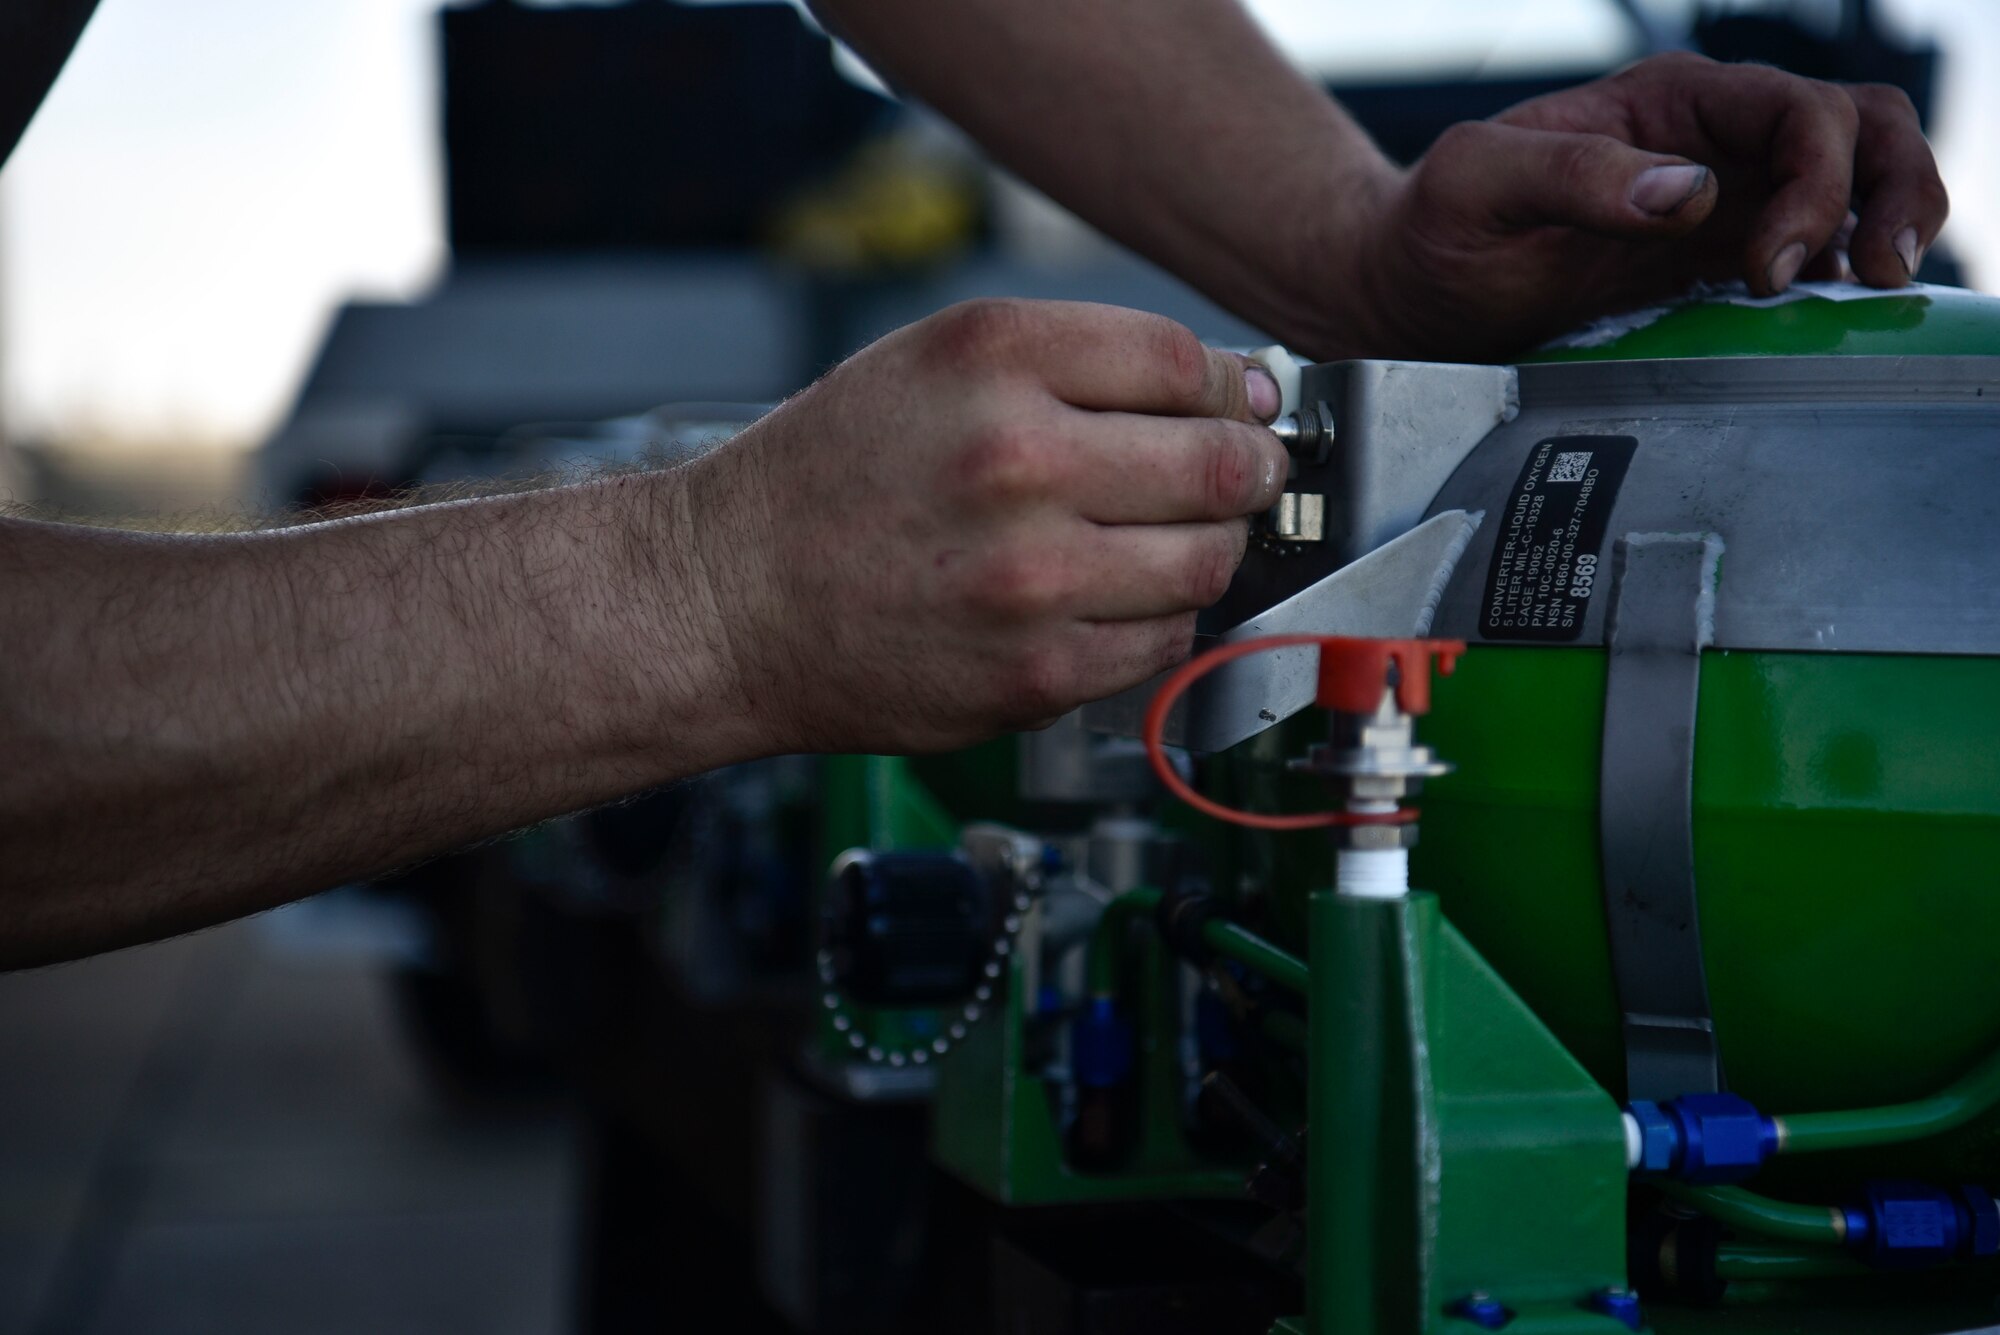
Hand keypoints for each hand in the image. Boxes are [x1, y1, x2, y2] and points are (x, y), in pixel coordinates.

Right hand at [678, 299, 1288, 752]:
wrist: (727, 602)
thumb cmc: (829, 479)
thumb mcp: (930, 363)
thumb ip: (1076, 362)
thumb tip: (1234, 390)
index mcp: (993, 359)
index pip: (1183, 360)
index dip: (1226, 386)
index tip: (1233, 405)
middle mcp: (1019, 460)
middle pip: (1217, 461)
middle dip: (1246, 469)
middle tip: (1240, 476)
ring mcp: (1032, 578)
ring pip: (1206, 561)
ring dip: (1205, 551)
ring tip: (1163, 542)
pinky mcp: (1036, 675)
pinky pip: (1162, 642)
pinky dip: (1155, 621)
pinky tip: (1105, 602)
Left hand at [1320, 52, 1949, 362]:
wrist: (1408, 289)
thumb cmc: (1432, 228)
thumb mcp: (1475, 184)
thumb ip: (1570, 173)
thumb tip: (1685, 191)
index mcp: (1665, 103)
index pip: (1793, 110)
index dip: (1813, 180)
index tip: (1769, 265)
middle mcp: (1709, 141)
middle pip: (1856, 126)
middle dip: (1890, 187)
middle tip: (1874, 269)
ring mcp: (1721, 200)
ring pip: (1857, 177)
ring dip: (1891, 219)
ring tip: (1875, 283)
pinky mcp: (1712, 262)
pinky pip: (1814, 248)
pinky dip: (1844, 270)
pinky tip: (1830, 311)